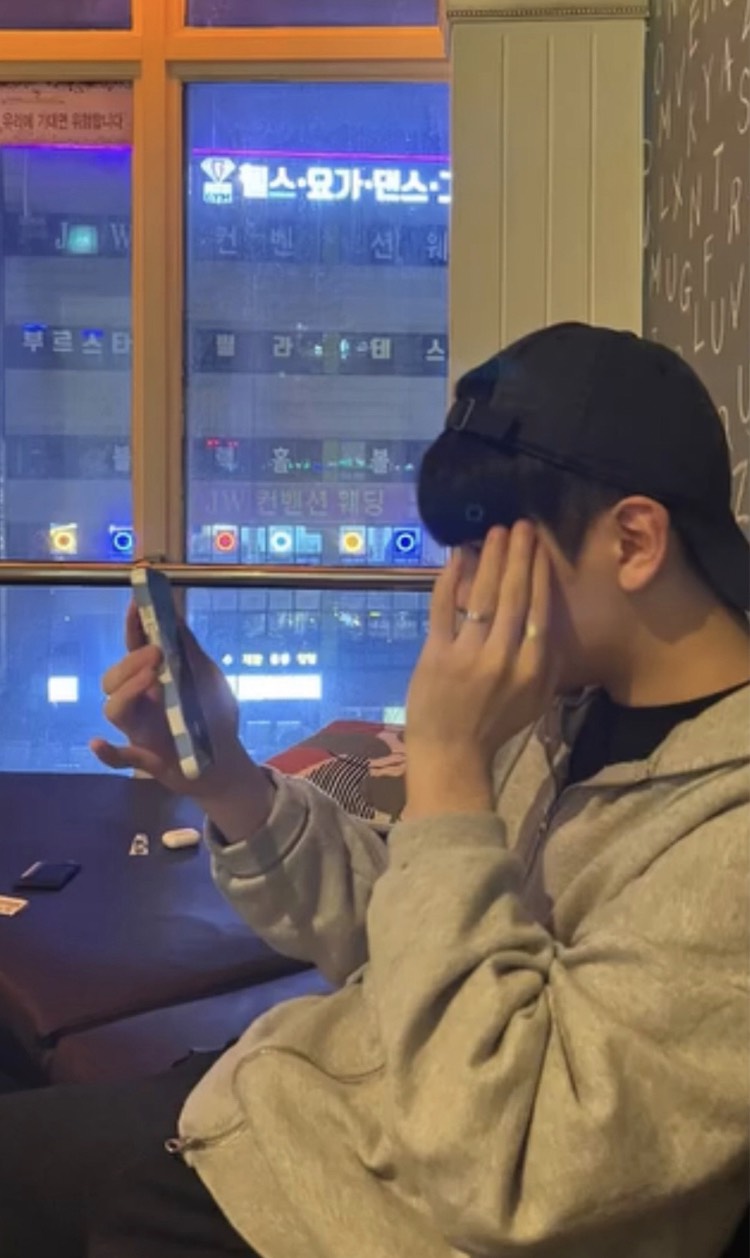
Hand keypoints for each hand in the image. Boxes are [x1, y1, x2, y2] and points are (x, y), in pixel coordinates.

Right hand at [90, 602, 244, 798]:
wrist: (227, 760)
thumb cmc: (213, 716)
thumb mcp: (206, 678)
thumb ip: (190, 650)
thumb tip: (174, 614)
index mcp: (153, 679)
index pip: (134, 649)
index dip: (132, 626)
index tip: (136, 603)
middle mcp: (139, 701)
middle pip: (113, 678)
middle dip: (130, 662)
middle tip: (157, 652)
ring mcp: (138, 729)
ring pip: (113, 709)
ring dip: (126, 692)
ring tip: (152, 679)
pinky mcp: (144, 758)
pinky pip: (118, 757)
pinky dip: (107, 752)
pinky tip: (98, 743)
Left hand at [405, 523, 558, 813]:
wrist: (451, 753)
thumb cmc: (494, 725)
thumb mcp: (535, 698)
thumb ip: (546, 659)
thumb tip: (548, 615)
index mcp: (532, 668)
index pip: (539, 609)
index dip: (540, 573)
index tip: (540, 546)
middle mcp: (504, 658)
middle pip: (514, 595)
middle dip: (519, 555)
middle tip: (521, 525)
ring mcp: (468, 655)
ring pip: (482, 596)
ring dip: (490, 559)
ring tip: (496, 531)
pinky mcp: (436, 655)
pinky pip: (443, 609)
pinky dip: (449, 580)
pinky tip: (457, 555)